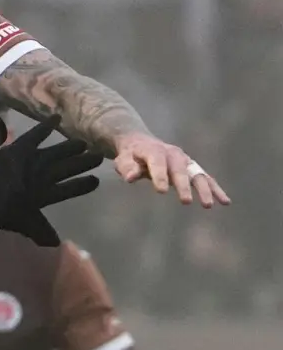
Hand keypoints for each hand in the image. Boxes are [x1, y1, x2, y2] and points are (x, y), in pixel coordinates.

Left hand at [0, 116, 103, 245]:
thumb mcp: (20, 224)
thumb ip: (39, 231)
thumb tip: (55, 244)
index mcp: (43, 196)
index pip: (70, 189)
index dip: (83, 185)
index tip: (96, 181)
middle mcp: (42, 176)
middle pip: (68, 167)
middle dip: (84, 162)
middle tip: (99, 155)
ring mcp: (31, 162)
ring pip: (58, 152)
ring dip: (71, 147)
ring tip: (84, 143)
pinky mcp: (18, 149)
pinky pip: (36, 134)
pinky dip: (46, 125)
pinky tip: (57, 117)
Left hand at [113, 133, 229, 207]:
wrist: (142, 143)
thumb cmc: (131, 156)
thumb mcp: (123, 160)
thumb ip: (127, 168)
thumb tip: (130, 177)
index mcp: (154, 150)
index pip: (157, 163)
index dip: (159, 176)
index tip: (161, 191)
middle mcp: (173, 154)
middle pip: (180, 170)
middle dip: (183, 186)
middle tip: (185, 201)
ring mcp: (185, 161)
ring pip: (197, 175)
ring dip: (204, 190)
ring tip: (208, 205)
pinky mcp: (192, 168)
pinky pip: (205, 178)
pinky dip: (215, 189)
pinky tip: (225, 202)